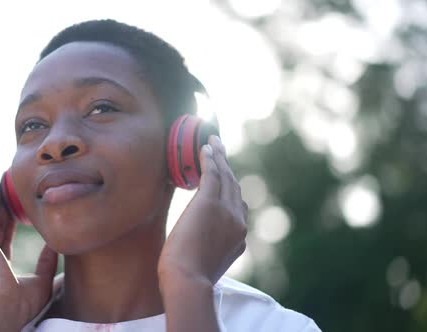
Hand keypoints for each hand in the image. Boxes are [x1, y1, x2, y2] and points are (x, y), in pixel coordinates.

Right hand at [0, 184, 57, 331]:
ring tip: (1, 184)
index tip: (19, 209)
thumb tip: (56, 244)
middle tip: (9, 189)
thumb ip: (47, 260)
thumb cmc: (23, 301)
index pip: (4, 237)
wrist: (6, 305)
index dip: (10, 221)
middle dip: (0, 206)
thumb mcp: (42, 278)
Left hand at [158, 135, 247, 286]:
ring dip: (219, 156)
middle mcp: (238, 222)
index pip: (238, 207)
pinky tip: (205, 147)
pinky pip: (212, 174)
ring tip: (213, 141)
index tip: (225, 179)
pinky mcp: (210, 203)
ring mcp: (226, 211)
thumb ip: (208, 249)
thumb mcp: (205, 263)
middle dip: (227, 167)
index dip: (231, 190)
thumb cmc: (188, 279)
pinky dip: (210, 158)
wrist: (188, 281)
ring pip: (226, 176)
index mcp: (239, 238)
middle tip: (220, 150)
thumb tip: (197, 244)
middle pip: (235, 187)